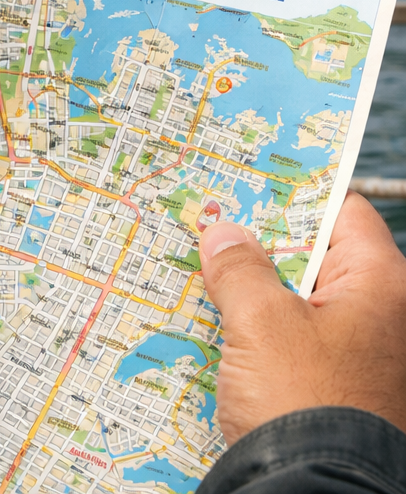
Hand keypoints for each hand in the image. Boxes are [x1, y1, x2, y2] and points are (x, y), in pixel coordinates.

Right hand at [199, 191, 405, 443]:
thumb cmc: (303, 400)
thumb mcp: (261, 322)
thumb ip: (239, 267)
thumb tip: (222, 231)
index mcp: (381, 286)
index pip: (342, 212)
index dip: (292, 192)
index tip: (244, 180)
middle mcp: (378, 315)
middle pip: (314, 255)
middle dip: (259, 240)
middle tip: (208, 220)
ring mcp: (356, 354)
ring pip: (295, 298)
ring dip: (249, 286)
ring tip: (198, 266)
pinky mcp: (331, 386)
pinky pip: (290, 338)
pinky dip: (254, 326)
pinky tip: (209, 318)